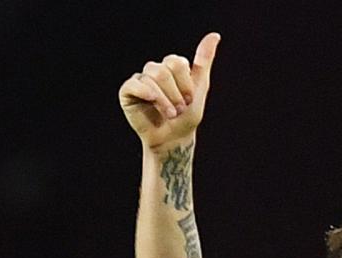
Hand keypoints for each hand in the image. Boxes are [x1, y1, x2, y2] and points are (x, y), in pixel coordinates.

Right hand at [119, 33, 220, 149]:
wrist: (174, 139)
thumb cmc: (187, 116)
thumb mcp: (200, 86)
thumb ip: (204, 60)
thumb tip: (214, 35)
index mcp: (171, 66)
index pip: (177, 62)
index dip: (185, 83)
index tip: (190, 99)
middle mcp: (154, 70)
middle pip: (163, 69)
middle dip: (175, 92)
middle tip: (179, 108)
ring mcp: (140, 81)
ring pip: (150, 77)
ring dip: (164, 99)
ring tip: (170, 113)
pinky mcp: (127, 92)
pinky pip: (133, 85)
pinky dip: (145, 92)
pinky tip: (152, 101)